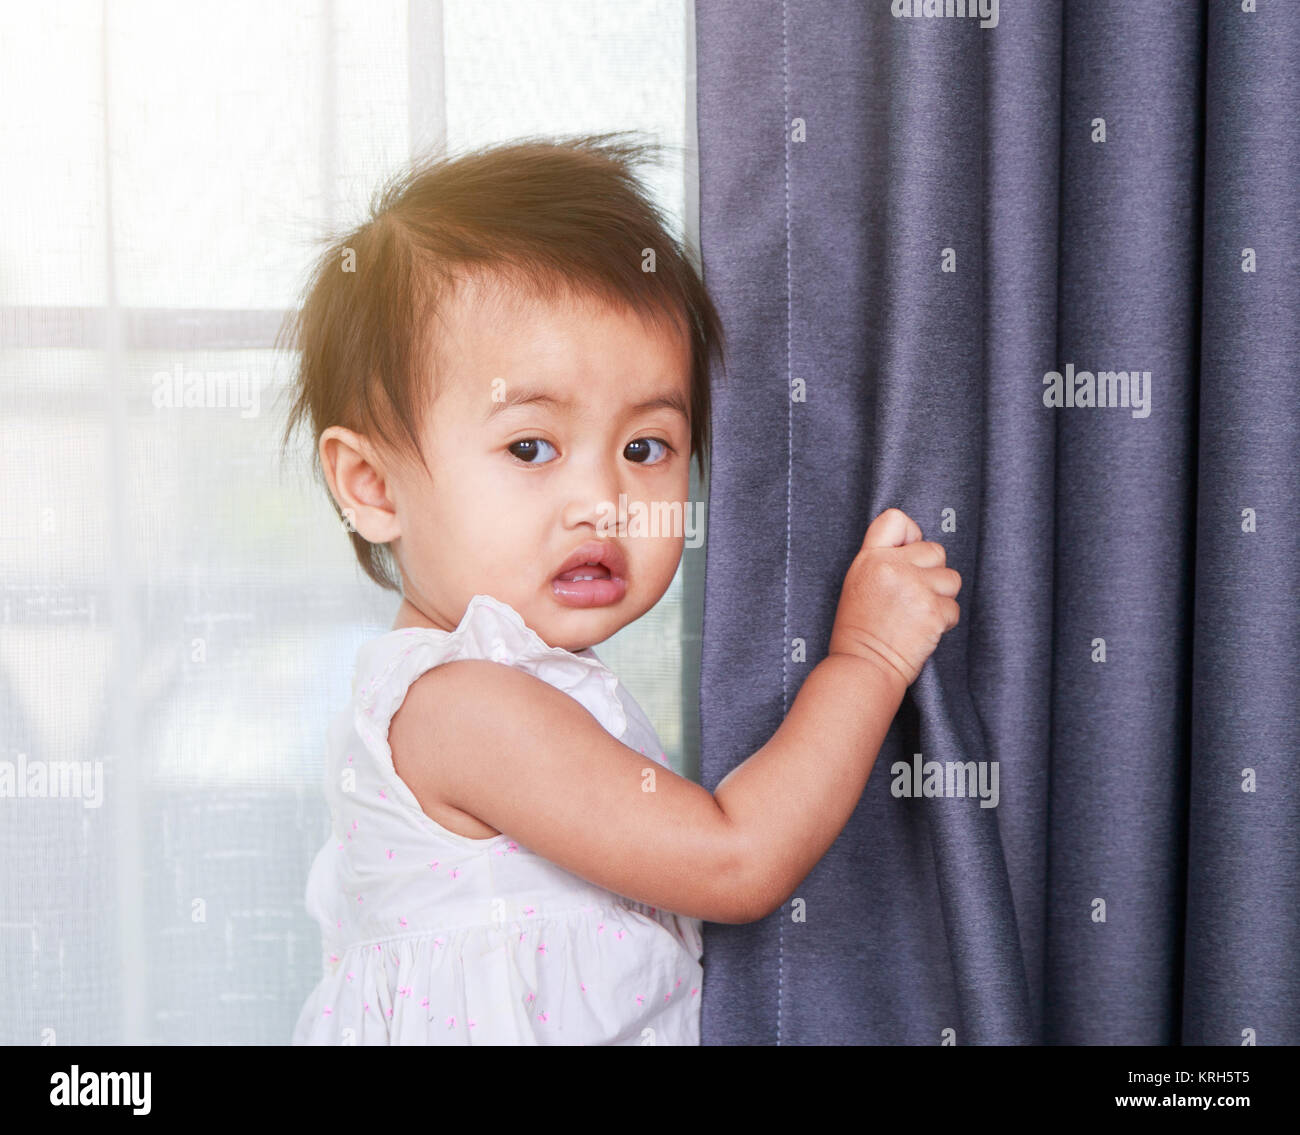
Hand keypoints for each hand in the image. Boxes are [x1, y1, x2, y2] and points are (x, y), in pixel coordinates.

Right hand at [827, 508, 961, 686]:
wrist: (864, 667)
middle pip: (936, 551)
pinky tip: (922, 630)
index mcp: (870, 558)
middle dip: (931, 573)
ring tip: (917, 614)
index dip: (911, 535)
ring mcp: (915, 589)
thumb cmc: (860, 629)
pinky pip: (954, 607)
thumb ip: (883, 560)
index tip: (909, 554)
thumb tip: (917, 545)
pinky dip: (943, 621)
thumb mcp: (859, 583)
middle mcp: (893, 568)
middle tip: (912, 597)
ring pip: (951, 579)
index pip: (896, 520)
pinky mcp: (933, 612)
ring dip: (941, 597)